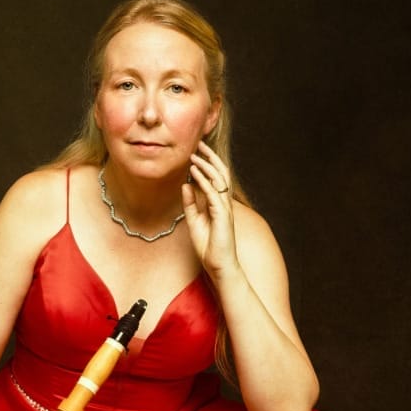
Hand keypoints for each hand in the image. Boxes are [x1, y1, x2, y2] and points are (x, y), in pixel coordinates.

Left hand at [182, 141, 238, 275]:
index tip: (196, 152)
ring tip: (195, 155)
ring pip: (219, 180)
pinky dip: (204, 181)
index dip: (207, 164)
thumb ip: (190, 204)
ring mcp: (225, 209)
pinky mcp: (223, 216)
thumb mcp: (194, 221)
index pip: (215, 178)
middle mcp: (224, 203)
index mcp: (219, 204)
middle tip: (199, 144)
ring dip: (206, 166)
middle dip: (210, 158)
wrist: (219, 266)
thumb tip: (185, 185)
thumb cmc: (209, 247)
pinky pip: (213, 193)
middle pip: (220, 174)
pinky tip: (194, 173)